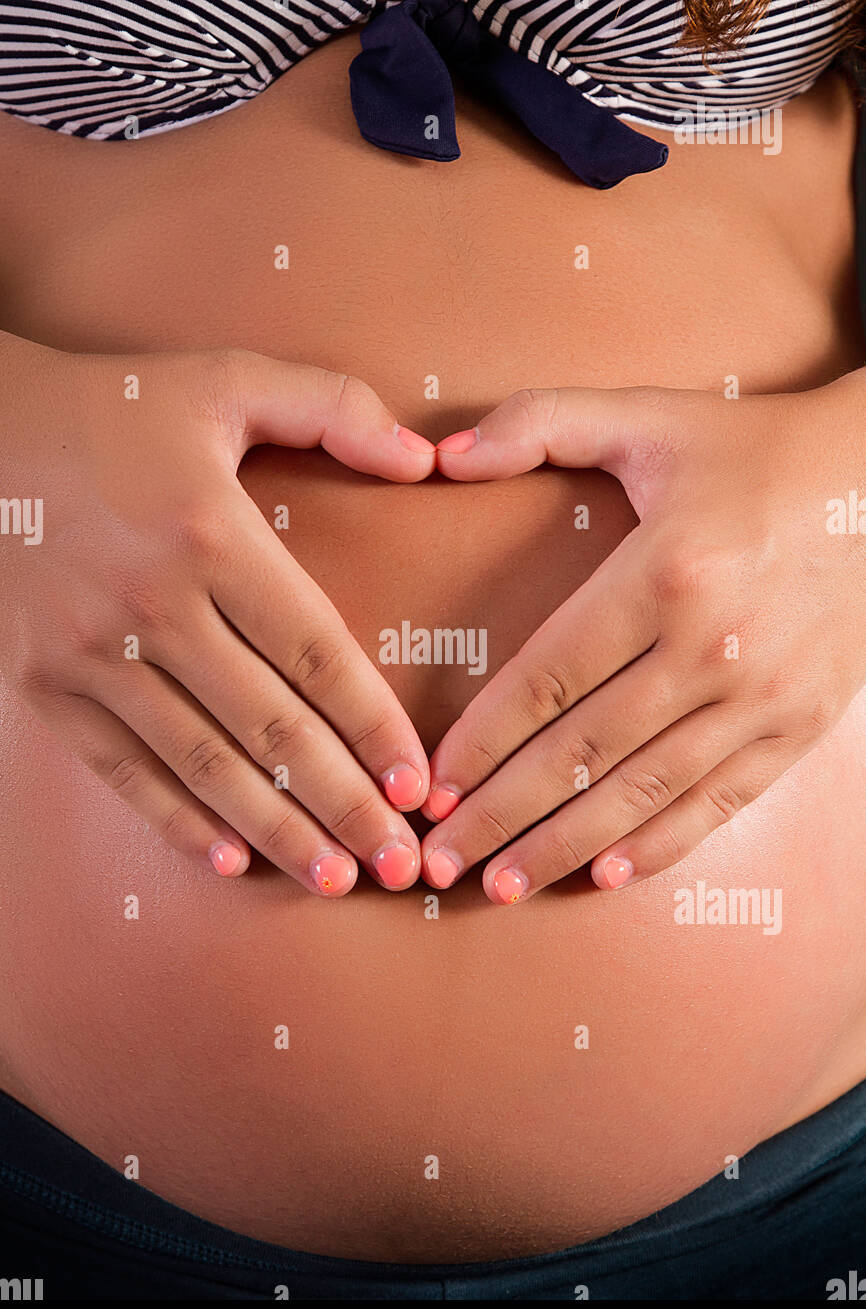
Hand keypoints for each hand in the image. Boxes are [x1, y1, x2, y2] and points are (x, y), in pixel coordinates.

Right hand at [0, 335, 436, 892]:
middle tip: (398, 863)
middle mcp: (153, 603)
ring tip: (333, 876)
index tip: (419, 784)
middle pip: (271, 725)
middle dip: (344, 803)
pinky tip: (228, 860)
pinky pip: (120, 768)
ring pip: (202, 762)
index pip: (316, 653)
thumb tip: (428, 463)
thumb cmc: (113, 408)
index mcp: (210, 533)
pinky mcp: (42, 683)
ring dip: (274, 829)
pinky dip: (174, 818)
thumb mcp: (225, 380)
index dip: (373, 727)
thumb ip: (335, 408)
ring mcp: (91, 652)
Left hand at [420, 374, 865, 901]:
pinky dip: (661, 843)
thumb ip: (539, 423)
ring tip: (501, 885)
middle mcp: (712, 645)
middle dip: (502, 813)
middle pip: (583, 751)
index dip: (483, 742)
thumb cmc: (751, 451)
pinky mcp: (800, 725)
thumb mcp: (648, 417)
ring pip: (644, 790)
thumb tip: (440, 454)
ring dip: (566, 846)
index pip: (549, 679)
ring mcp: (762, 695)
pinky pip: (720, 801)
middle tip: (441, 860)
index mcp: (665, 572)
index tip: (431, 786)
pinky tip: (605, 875)